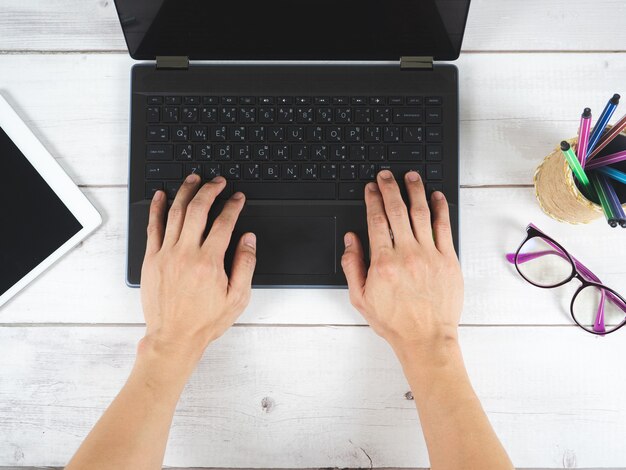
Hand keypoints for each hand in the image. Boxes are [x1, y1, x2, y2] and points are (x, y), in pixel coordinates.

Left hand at [140, 174, 255, 364]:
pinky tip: (162, 196)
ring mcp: (166, 255)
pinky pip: (152, 227)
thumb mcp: (238, 297)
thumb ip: (245, 264)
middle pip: (198, 210)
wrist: (173, 338)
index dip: (233, 205)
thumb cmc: (205, 321)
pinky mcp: (151, 259)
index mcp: (209, 262)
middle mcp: (186, 253)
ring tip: (194, 179)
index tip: (237, 197)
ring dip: (185, 192)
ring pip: (175, 213)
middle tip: (218, 182)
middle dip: (210, 190)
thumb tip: (248, 239)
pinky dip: (157, 209)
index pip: (224, 222)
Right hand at [341, 170, 462, 357]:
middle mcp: (406, 254)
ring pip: (421, 213)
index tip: (371, 188)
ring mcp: (430, 255)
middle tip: (386, 175)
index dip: (372, 199)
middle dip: (390, 188)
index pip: (376, 220)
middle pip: (397, 210)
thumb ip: (352, 266)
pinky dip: (440, 209)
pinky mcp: (448, 260)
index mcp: (383, 263)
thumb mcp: (360, 298)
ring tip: (410, 176)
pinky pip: (444, 227)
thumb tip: (351, 240)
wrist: (426, 339)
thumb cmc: (394, 322)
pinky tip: (435, 197)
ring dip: (414, 191)